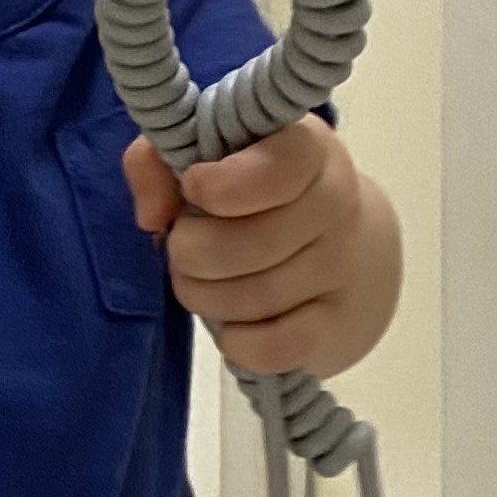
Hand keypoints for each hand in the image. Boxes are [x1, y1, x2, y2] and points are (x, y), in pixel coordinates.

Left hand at [124, 121, 399, 380]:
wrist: (345, 247)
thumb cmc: (256, 194)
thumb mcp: (209, 158)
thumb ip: (157, 161)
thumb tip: (151, 215)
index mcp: (305, 149)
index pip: (277, 168)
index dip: (223, 185)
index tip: (192, 187)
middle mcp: (335, 203)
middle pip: (250, 244)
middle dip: (191, 252)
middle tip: (182, 249)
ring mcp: (342, 266)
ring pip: (256, 298)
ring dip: (204, 296)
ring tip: (200, 282)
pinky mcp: (340, 323)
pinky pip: (277, 346)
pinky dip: (239, 342)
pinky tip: (231, 325)